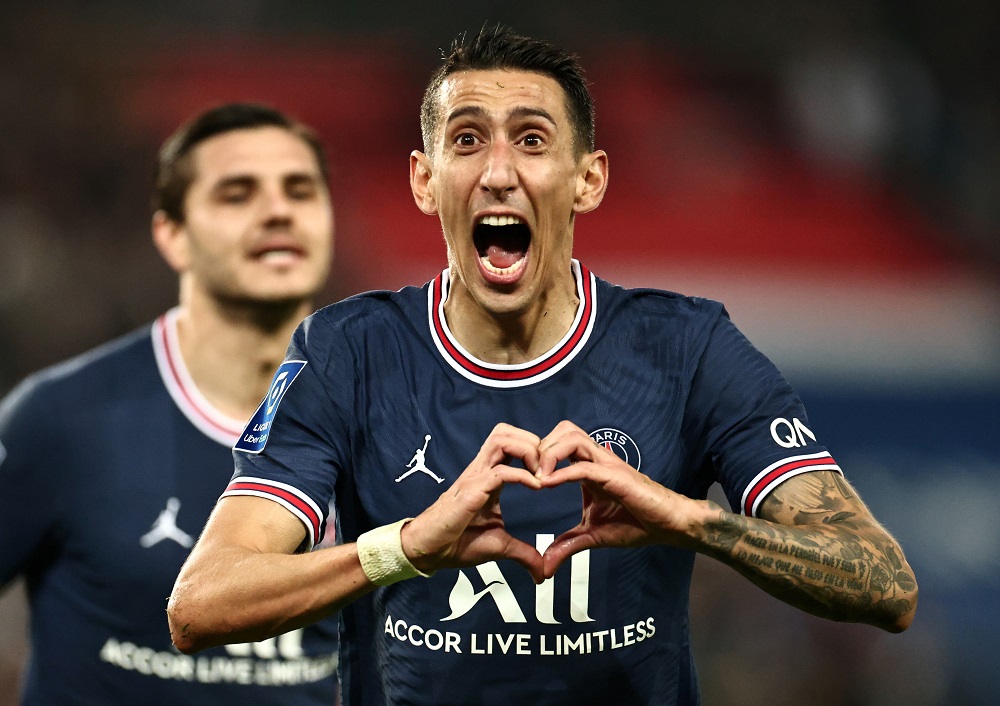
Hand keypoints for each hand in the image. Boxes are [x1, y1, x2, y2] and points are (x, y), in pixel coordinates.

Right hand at [401, 424, 545, 582]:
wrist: (429, 551)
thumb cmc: (458, 543)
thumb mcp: (500, 547)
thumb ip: (524, 554)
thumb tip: (543, 574)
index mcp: (490, 477)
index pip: (511, 443)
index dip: (535, 451)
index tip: (552, 473)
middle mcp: (482, 470)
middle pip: (506, 431)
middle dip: (533, 442)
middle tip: (548, 468)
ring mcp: (475, 477)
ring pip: (501, 439)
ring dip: (528, 451)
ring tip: (542, 474)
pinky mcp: (471, 491)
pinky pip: (500, 471)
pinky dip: (523, 475)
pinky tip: (536, 487)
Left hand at [536, 420, 701, 577]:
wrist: (667, 526)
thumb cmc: (636, 524)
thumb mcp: (592, 535)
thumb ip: (567, 545)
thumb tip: (545, 567)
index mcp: (588, 467)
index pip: (558, 444)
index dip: (537, 454)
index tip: (520, 474)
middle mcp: (596, 459)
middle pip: (562, 430)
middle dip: (540, 446)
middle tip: (526, 471)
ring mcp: (606, 464)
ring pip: (571, 437)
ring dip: (549, 453)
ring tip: (536, 477)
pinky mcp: (615, 475)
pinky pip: (584, 466)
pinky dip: (563, 472)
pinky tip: (547, 484)